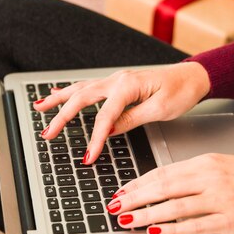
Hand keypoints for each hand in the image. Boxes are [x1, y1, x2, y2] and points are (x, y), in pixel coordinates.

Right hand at [34, 62, 209, 162]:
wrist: (193, 77)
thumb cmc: (182, 91)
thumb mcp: (160, 110)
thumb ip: (131, 119)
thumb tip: (108, 131)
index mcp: (128, 86)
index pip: (104, 117)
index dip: (94, 139)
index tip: (88, 156)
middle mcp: (118, 80)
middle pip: (82, 98)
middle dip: (62, 116)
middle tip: (47, 133)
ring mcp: (116, 80)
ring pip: (80, 89)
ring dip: (59, 99)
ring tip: (39, 107)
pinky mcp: (118, 83)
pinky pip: (89, 87)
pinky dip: (71, 91)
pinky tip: (59, 94)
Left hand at [106, 153, 233, 233]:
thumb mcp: (222, 165)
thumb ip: (194, 175)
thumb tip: (163, 186)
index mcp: (206, 162)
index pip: (163, 172)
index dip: (138, 183)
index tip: (121, 191)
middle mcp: (210, 178)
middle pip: (162, 188)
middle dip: (133, 198)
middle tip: (113, 206)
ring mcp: (220, 199)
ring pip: (173, 207)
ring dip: (146, 214)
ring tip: (127, 220)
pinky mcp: (230, 220)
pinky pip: (194, 226)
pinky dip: (172, 230)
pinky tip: (155, 232)